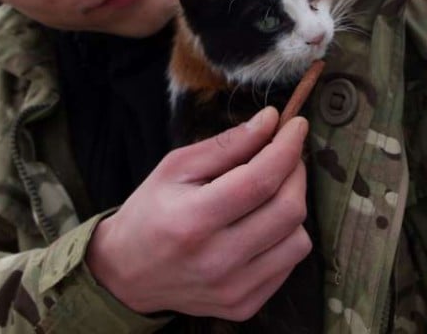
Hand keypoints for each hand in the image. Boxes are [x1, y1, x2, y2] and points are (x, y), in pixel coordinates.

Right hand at [86, 107, 311, 320]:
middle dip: (295, 171)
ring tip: (271, 192)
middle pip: (288, 209)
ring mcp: (233, 289)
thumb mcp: (176, 167)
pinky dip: (286, 236)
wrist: (127, 273)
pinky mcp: (244, 306)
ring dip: (293, 205)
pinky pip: (290, 264)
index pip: (260, 180)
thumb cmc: (151, 210)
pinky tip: (263, 223)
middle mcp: (216, 260)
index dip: (287, 148)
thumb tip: (272, 120)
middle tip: (285, 154)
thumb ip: (227, 144)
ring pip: (299, 240)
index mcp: (193, 219)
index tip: (296, 125)